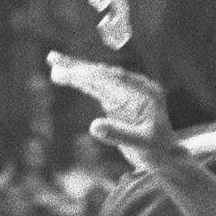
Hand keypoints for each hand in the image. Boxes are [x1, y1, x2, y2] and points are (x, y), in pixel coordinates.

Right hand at [48, 54, 179, 169]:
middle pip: (104, 74)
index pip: (119, 79)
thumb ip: (119, 135)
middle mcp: (135, 87)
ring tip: (52, 59)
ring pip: (96, 78)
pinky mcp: (114, 99)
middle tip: (55, 61)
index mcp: (147, 92)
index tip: (76, 74)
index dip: (96, 75)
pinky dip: (78, 81)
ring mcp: (124, 92)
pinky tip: (62, 74)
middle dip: (80, 68)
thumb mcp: (142, 145)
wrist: (163, 155)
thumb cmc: (155, 150)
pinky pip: (93, 88)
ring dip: (75, 70)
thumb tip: (93, 126)